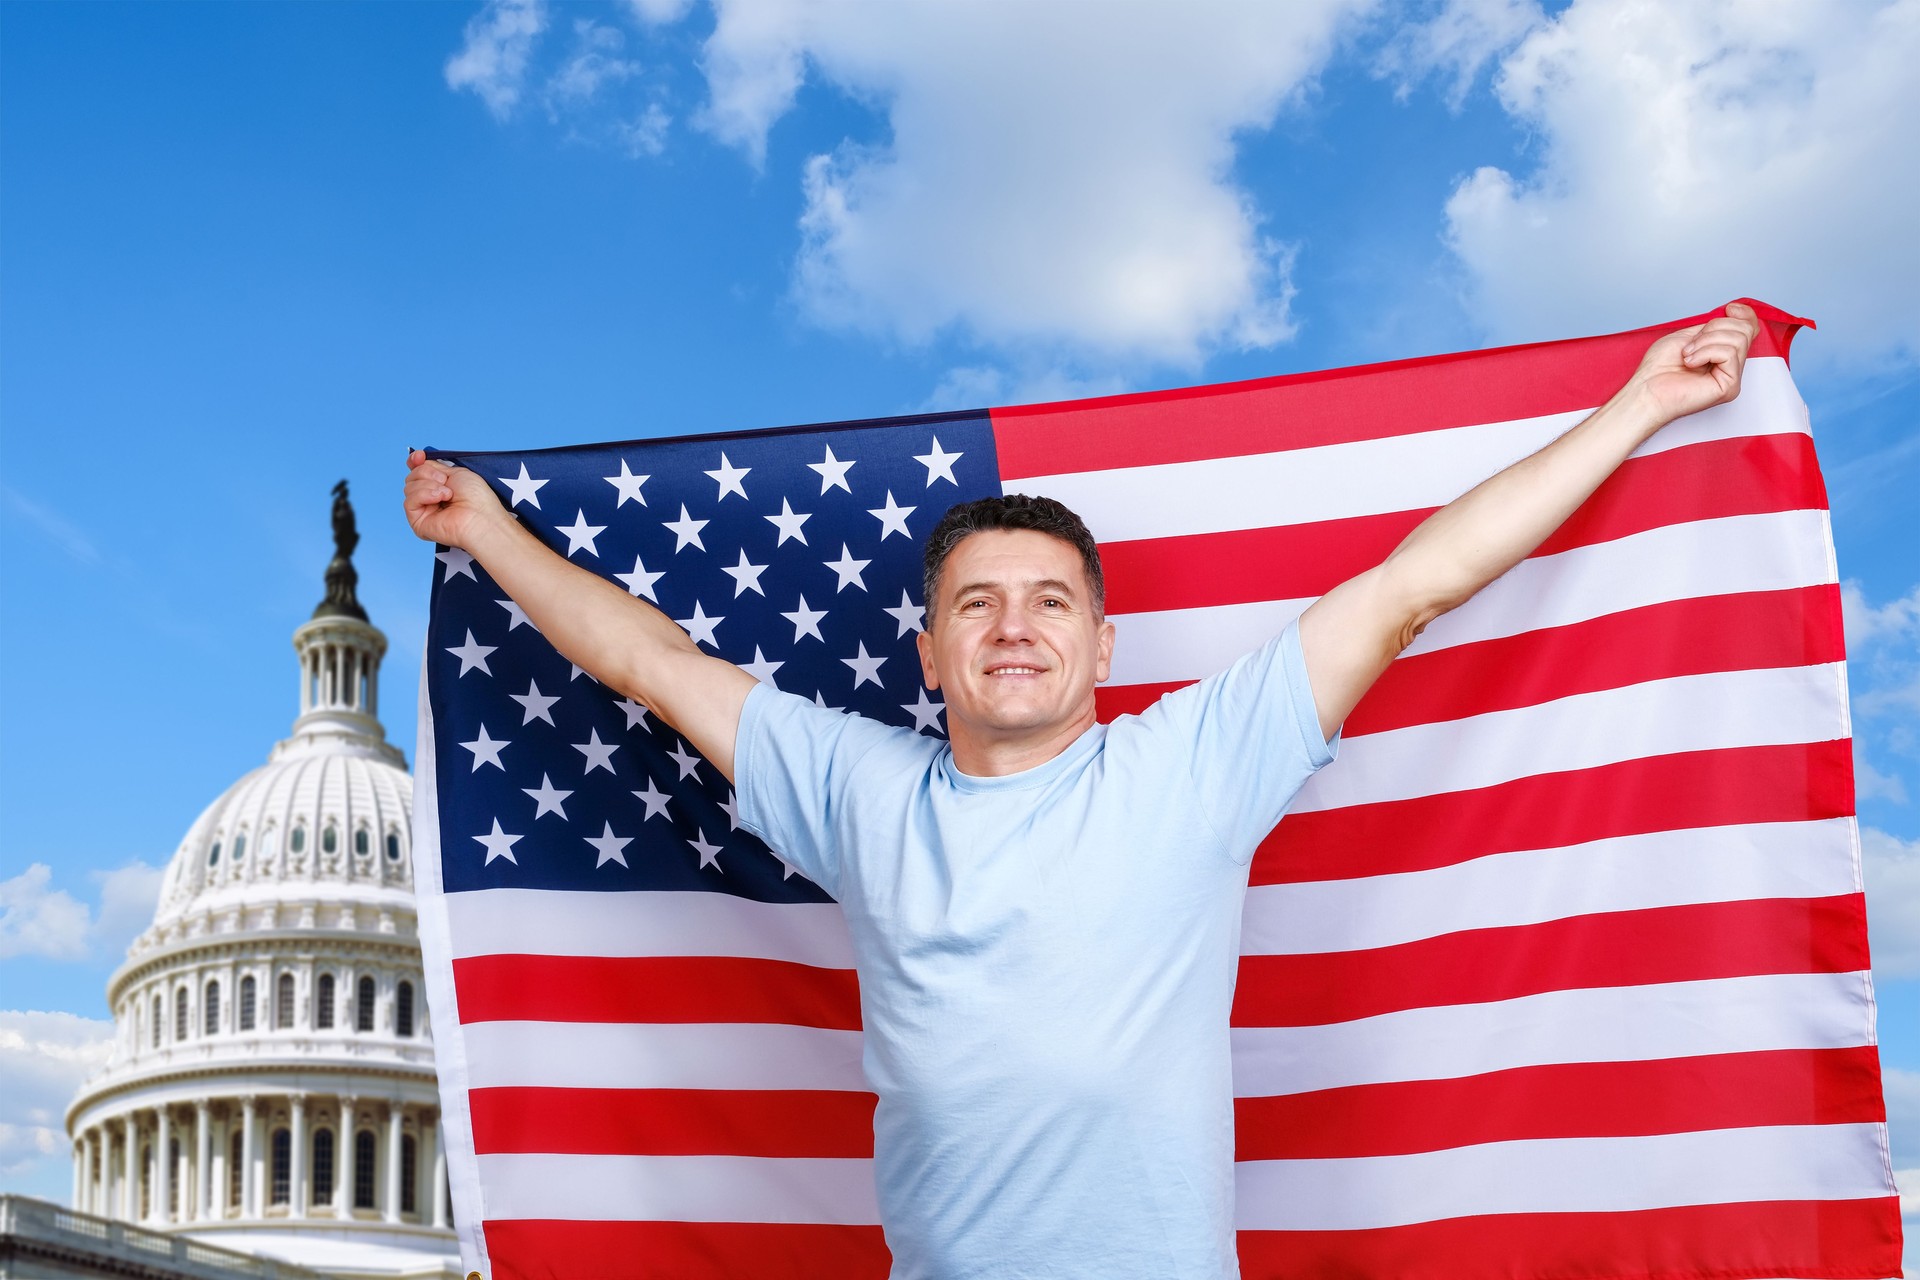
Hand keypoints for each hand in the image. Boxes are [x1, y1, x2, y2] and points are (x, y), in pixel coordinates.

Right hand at [403, 449, 506, 550]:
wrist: (480, 517)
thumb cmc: (476, 497)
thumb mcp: (455, 472)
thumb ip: (435, 466)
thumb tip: (420, 459)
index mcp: (439, 486)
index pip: (417, 470)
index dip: (415, 461)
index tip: (420, 456)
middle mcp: (429, 498)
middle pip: (412, 476)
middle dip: (427, 473)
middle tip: (445, 481)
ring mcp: (423, 510)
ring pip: (409, 487)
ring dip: (430, 485)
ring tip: (448, 494)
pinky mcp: (417, 522)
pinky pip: (409, 501)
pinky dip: (424, 495)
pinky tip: (439, 499)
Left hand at [1627, 302, 1760, 425]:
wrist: (1646, 389)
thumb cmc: (1658, 368)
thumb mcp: (1688, 335)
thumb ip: (1713, 327)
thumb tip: (1733, 313)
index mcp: (1722, 354)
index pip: (1749, 329)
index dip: (1745, 314)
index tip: (1729, 308)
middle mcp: (1731, 366)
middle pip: (1744, 330)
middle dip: (1714, 328)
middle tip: (1691, 345)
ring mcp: (1732, 377)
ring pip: (1738, 340)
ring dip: (1706, 341)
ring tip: (1687, 355)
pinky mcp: (1730, 386)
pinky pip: (1729, 353)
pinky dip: (1706, 352)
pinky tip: (1691, 363)